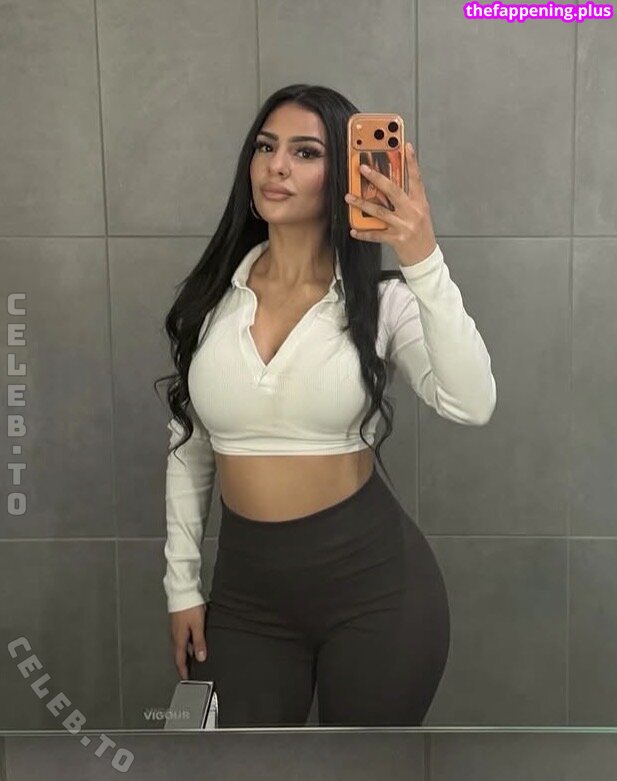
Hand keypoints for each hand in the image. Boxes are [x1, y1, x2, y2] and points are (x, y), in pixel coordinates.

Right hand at [169, 603, 207, 679]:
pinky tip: (193, 642)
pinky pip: (181, 638)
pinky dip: (186, 645)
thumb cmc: (189, 606)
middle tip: (189, 672)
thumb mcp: (198, 626)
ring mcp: (175, 629)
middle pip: (178, 654)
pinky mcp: (178, 623)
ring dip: (184, 654)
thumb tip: (201, 658)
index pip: (179, 660)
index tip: (186, 678)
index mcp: (179, 639)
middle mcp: (175, 636)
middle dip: (183, 664)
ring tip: (192, 659)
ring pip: (179, 646)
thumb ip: (199, 642)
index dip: (183, 671)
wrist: (182, 591)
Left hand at [344, 142, 437, 266]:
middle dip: (377, 178)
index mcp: (419, 203)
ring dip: (362, 204)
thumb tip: (387, 186)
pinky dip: (363, 233)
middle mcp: (412, 212)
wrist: (425, 258)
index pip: (416, 178)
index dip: (411, 162)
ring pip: (380, 212)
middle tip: (363, 169)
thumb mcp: (419, 212)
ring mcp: (404, 226)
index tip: (405, 146)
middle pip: (393, 191)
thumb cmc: (421, 233)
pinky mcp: (396, 239)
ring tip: (349, 197)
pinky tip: (354, 230)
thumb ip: (406, 199)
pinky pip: (376, 234)